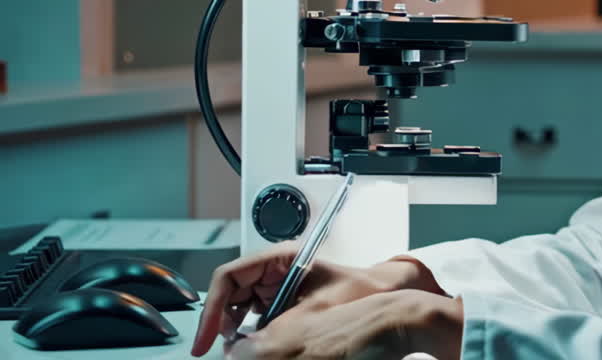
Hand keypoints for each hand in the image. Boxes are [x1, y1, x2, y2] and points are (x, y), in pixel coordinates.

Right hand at [192, 242, 446, 356]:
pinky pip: (257, 319)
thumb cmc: (361, 291)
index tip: (206, 338)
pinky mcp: (288, 303)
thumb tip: (239, 348)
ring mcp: (281, 286)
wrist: (390, 295)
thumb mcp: (313, 312)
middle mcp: (277, 270)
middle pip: (230, 294)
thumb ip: (273, 329)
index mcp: (281, 259)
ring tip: (240, 348)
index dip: (213, 308)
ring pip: (241, 309)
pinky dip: (252, 334)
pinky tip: (256, 345)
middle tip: (219, 348)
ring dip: (235, 331)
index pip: (229, 277)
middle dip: (222, 323)